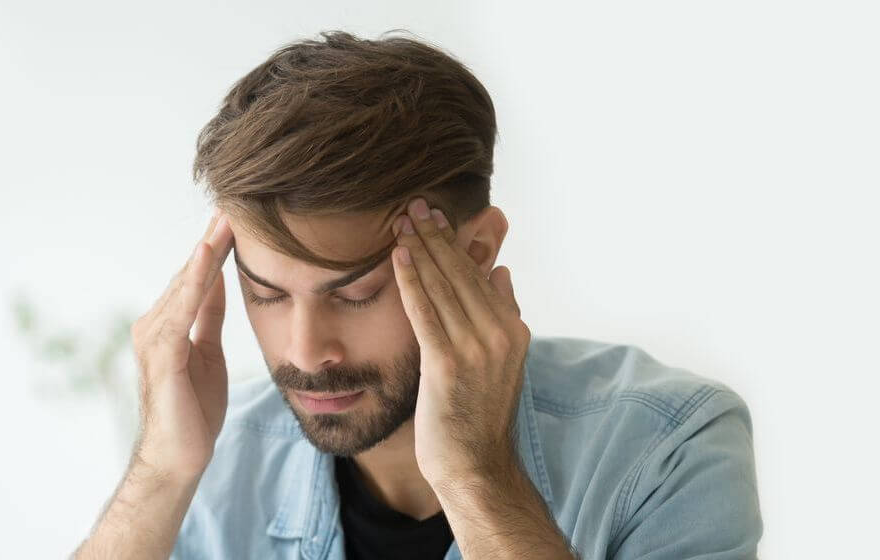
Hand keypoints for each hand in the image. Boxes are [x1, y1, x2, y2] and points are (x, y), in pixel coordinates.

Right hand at [131, 209, 233, 479]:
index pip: (195, 277)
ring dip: (205, 253)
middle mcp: (153, 324)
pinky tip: (208, 259)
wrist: (179, 457)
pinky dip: (194, 282)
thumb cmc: (193, 410)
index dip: (215, 247)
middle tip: (232, 203)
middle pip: (188, 274)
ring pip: (184, 286)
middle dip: (211, 240)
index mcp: (167, 324)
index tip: (235, 216)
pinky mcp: (162, 355)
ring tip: (224, 221)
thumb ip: (208, 316)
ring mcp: (154, 338)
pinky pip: (181, 311)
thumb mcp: (208, 351)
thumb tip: (217, 279)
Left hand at [391, 198, 529, 487]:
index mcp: (513, 329)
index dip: (455, 242)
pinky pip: (425, 312)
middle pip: (462, 273)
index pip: (478, 274)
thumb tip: (501, 270)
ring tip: (403, 219)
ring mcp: (476, 349)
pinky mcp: (447, 364)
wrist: (475, 466)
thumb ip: (502, 314)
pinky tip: (398, 256)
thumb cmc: (477, 416)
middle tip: (416, 202)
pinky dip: (411, 280)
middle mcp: (500, 334)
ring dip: (421, 249)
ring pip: (443, 286)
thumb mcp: (500, 361)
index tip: (436, 215)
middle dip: (437, 235)